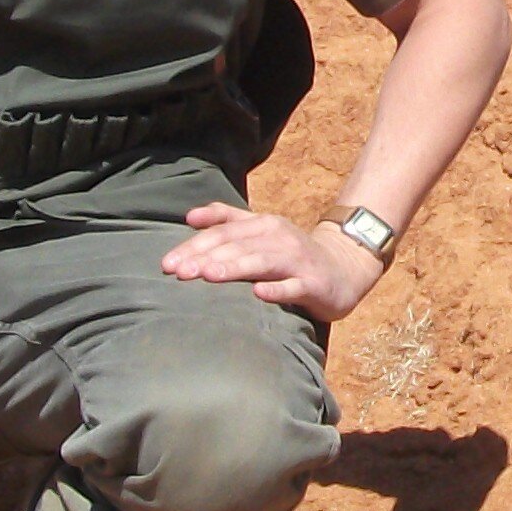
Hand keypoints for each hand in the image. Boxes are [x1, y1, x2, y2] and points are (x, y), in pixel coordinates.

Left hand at [164, 202, 387, 321]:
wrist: (344, 268)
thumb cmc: (292, 254)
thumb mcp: (260, 231)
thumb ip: (226, 219)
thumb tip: (189, 216)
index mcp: (262, 225)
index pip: (222, 232)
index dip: (194, 246)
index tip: (167, 264)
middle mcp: (278, 238)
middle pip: (237, 246)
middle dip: (206, 258)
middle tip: (178, 272)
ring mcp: (297, 261)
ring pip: (262, 263)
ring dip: (234, 268)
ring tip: (208, 275)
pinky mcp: (314, 284)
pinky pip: (293, 287)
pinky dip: (276, 290)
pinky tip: (258, 294)